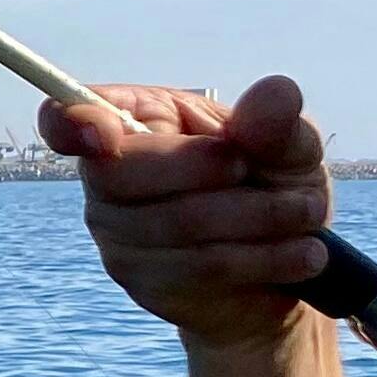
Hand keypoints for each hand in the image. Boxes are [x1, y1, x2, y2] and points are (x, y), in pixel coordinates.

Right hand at [37, 75, 332, 350]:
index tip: (99, 133)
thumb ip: (277, 123)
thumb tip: (276, 93)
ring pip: (175, 223)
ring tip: (308, 215)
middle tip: (269, 172)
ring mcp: (116, 234)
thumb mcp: (289, 146)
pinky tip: (302, 254)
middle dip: (209, 170)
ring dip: (260, 218)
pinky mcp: (140, 283)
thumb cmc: (274, 184)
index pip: (68, 120)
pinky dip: (262, 258)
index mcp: (134, 122)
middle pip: (122, 173)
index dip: (70, 124)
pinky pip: (198, 267)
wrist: (288, 263)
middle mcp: (106, 179)